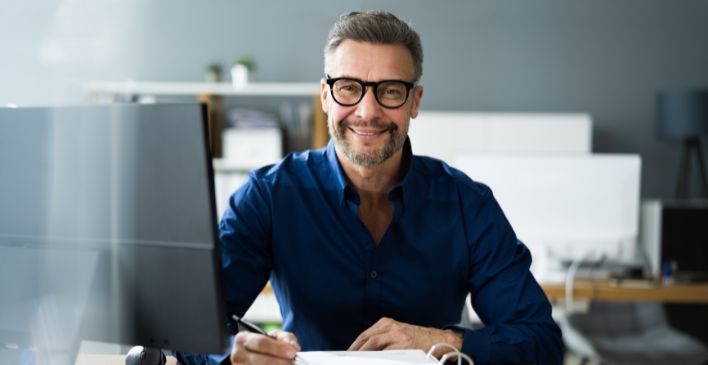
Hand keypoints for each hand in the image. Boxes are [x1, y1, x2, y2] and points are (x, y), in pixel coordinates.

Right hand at [230, 329, 299, 364]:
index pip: (261, 343)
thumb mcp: (275, 336)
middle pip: (261, 360)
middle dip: (281, 362)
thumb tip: (294, 347)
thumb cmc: (267, 344)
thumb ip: (285, 338)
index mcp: (242, 339)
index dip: (278, 348)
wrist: (257, 354)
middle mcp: (238, 354)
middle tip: (293, 362)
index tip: (293, 352)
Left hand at [348, 317, 462, 357]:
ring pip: (373, 345)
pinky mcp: (405, 347)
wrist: (439, 341)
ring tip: (356, 360)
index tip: (346, 355)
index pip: (365, 335)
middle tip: (347, 359)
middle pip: (366, 339)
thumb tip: (363, 351)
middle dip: (355, 351)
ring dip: (363, 354)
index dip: (354, 346)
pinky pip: (387, 354)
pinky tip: (373, 361)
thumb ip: (382, 339)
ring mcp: (398, 337)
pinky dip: (378, 358)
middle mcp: (391, 327)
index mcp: (387, 323)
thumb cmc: (417, 340)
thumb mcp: (397, 333)